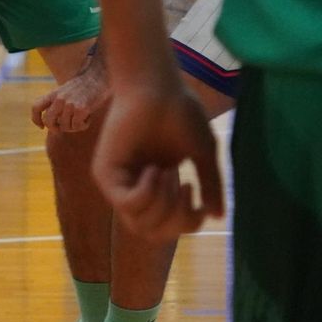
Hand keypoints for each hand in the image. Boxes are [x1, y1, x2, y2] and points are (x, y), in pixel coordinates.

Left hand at [31, 66, 109, 134]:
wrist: (97, 78)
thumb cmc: (83, 87)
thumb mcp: (64, 92)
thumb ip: (56, 104)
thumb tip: (52, 123)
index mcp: (53, 94)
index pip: (36, 107)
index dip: (36, 119)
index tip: (42, 127)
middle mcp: (59, 99)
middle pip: (48, 121)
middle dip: (55, 128)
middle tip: (63, 128)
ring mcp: (69, 104)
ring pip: (65, 126)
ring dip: (74, 126)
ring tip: (81, 117)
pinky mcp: (81, 109)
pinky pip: (77, 126)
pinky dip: (83, 125)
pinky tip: (88, 118)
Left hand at [93, 85, 223, 242]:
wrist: (160, 87)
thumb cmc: (181, 113)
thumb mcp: (203, 156)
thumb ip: (210, 186)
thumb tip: (216, 216)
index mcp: (157, 187)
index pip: (168, 228)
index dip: (188, 223)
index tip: (196, 194)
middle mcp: (135, 187)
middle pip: (153, 233)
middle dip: (177, 220)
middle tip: (186, 189)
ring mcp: (118, 181)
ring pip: (139, 224)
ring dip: (164, 205)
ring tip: (170, 174)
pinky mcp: (105, 172)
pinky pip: (127, 203)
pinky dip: (148, 193)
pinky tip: (156, 169)